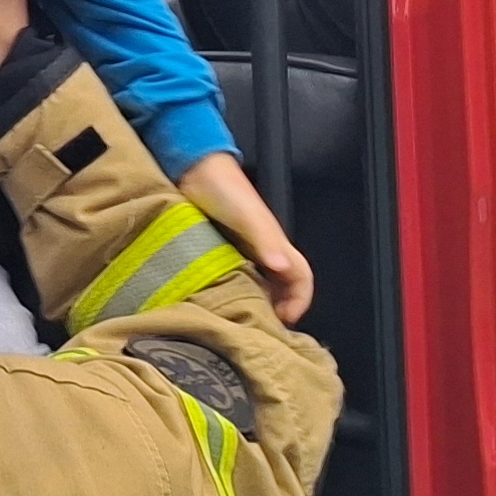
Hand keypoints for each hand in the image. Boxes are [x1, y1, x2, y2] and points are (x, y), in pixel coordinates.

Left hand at [178, 152, 314, 323]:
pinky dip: (233, 291)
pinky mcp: (220, 250)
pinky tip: (218, 300)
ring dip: (256, 302)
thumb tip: (282, 268)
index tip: (284, 320)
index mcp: (275, 243)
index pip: (301, 277)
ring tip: (240, 320)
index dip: (300, 300)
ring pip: (259, 283)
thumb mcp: (246, 215)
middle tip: (259, 328)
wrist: (194, 166)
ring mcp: (242, 251)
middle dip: (277, 309)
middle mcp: (263, 249)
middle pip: (282, 287)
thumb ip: (264, 239)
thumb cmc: (223, 187)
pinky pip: (235, 277)